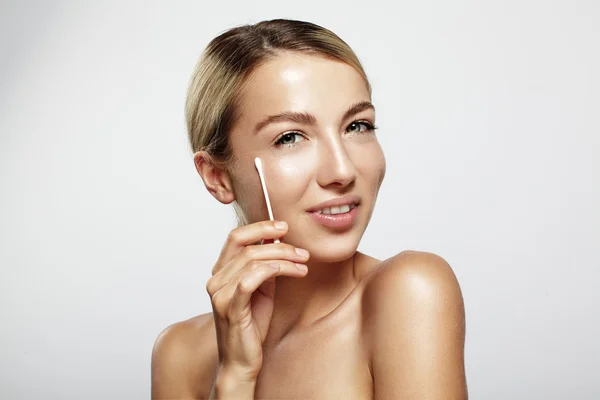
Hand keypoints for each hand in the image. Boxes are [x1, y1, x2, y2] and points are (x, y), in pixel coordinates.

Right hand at [206, 220, 309, 381]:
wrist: (242, 362)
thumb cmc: (252, 326)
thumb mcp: (261, 289)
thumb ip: (265, 266)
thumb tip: (280, 240)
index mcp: (220, 272)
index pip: (236, 237)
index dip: (260, 227)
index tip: (284, 226)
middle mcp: (215, 280)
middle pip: (247, 246)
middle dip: (278, 243)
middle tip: (302, 251)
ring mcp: (219, 293)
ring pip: (252, 260)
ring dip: (284, 257)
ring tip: (304, 264)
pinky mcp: (230, 307)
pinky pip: (252, 278)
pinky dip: (276, 270)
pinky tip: (294, 272)